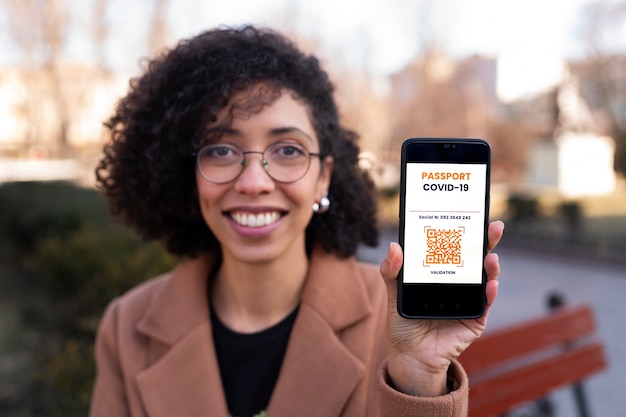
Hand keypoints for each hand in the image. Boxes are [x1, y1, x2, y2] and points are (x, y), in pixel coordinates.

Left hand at [379, 220, 503, 396]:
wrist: (410, 357)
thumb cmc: (403, 323)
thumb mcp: (394, 293)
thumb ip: (391, 271)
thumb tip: (394, 246)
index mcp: (440, 273)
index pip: (455, 248)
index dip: (464, 232)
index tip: (470, 214)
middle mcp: (458, 284)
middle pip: (476, 259)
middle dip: (487, 242)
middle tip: (494, 227)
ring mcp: (468, 301)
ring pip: (485, 279)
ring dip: (491, 267)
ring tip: (491, 256)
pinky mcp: (474, 320)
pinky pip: (484, 305)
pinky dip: (489, 294)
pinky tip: (489, 285)